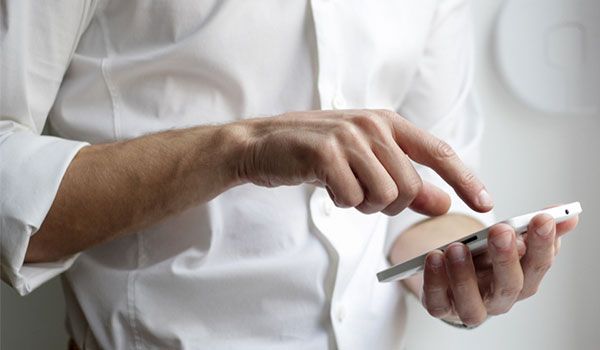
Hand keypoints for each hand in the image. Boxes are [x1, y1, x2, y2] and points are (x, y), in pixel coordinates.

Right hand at [234, 109, 492, 215]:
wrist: (263, 143)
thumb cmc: (316, 152)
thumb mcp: (365, 162)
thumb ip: (406, 181)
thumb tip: (443, 203)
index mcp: (388, 122)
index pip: (438, 152)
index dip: (465, 179)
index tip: (484, 204)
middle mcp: (373, 125)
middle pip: (409, 187)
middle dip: (390, 204)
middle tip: (362, 193)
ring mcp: (349, 137)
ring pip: (384, 196)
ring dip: (363, 204)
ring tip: (343, 187)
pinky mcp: (325, 153)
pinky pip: (352, 198)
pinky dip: (341, 202)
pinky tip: (326, 186)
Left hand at [421, 213, 578, 326]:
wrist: (453, 276)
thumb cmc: (485, 259)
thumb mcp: (508, 240)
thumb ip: (533, 228)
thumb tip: (566, 214)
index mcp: (522, 279)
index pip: (538, 265)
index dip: (542, 244)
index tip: (541, 218)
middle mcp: (499, 298)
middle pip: (509, 286)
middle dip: (506, 258)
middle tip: (501, 231)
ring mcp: (470, 306)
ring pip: (472, 303)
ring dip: (465, 275)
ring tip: (457, 247)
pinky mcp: (441, 307)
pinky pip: (437, 302)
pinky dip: (435, 282)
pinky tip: (434, 258)